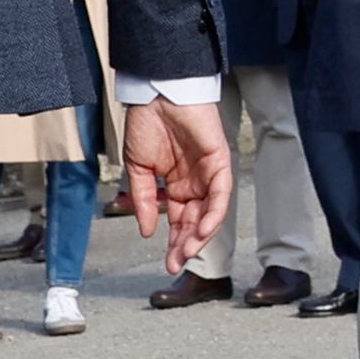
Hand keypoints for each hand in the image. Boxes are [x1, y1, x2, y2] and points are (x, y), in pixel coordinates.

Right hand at [120, 96, 232, 260]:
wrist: (156, 94)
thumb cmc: (147, 124)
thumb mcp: (137, 169)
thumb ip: (142, 200)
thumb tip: (146, 230)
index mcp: (176, 185)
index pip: (179, 220)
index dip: (174, 242)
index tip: (167, 263)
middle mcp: (195, 182)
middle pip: (195, 221)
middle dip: (186, 244)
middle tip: (176, 264)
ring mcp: (209, 172)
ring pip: (210, 211)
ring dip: (200, 234)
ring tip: (187, 252)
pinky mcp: (221, 160)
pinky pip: (221, 192)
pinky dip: (213, 212)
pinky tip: (202, 230)